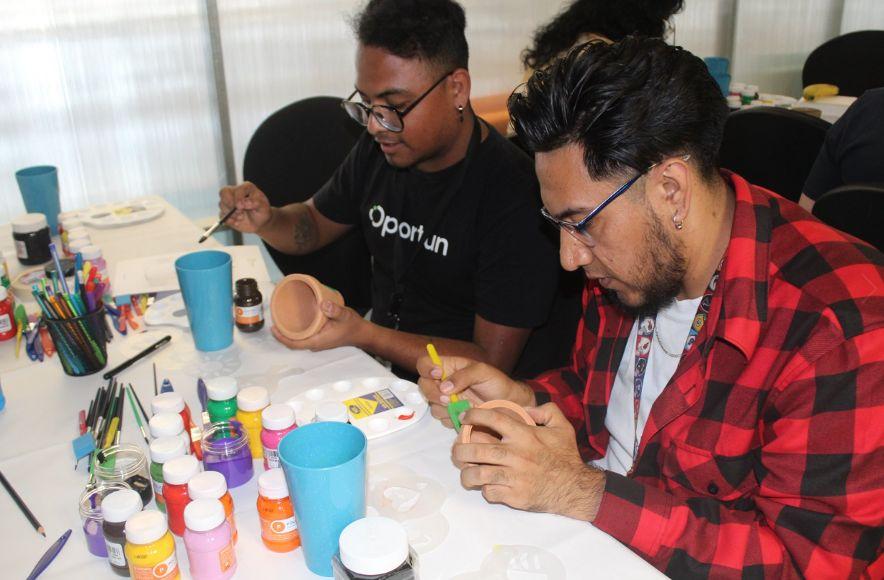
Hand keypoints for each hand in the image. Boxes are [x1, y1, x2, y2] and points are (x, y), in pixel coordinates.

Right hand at [218, 182, 272, 233]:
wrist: (259, 222)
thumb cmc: (262, 211)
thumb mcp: (264, 207)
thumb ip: (256, 202)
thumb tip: (244, 202)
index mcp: (246, 188)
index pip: (237, 189)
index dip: (237, 198)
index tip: (241, 207)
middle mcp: (235, 193)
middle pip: (223, 193)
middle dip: (230, 204)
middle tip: (239, 212)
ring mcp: (229, 202)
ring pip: (221, 205)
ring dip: (231, 214)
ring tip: (242, 217)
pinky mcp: (225, 212)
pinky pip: (221, 215)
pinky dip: (229, 220)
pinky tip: (237, 222)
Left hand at [270, 300, 366, 351]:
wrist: (361, 333)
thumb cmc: (353, 326)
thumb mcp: (345, 315)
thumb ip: (335, 310)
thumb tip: (323, 304)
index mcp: (317, 341)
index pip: (294, 344)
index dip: (282, 338)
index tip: (273, 328)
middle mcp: (315, 344)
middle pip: (293, 343)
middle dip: (281, 334)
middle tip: (274, 320)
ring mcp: (317, 343)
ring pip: (297, 341)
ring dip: (287, 333)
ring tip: (280, 320)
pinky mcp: (319, 339)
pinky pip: (303, 337)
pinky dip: (295, 332)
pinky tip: (293, 322)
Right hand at [417, 356, 533, 428]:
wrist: (509, 405)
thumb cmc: (497, 384)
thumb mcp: (483, 372)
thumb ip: (463, 375)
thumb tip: (444, 387)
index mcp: (449, 367)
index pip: (425, 364)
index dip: (427, 368)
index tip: (438, 374)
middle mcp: (443, 383)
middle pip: (423, 386)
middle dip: (433, 393)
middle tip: (450, 399)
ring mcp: (446, 401)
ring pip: (432, 405)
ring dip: (446, 407)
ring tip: (465, 406)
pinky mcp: (450, 416)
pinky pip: (442, 419)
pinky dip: (452, 418)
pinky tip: (466, 414)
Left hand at [453, 403, 604, 520]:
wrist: (575, 488)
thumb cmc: (566, 456)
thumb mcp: (562, 426)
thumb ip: (546, 410)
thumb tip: (525, 408)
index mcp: (524, 435)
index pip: (492, 419)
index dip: (473, 415)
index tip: (465, 417)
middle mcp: (516, 454)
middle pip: (476, 449)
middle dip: (460, 449)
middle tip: (457, 450)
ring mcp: (514, 477)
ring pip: (477, 474)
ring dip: (467, 473)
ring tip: (467, 471)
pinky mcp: (515, 496)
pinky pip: (489, 492)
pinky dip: (485, 490)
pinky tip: (488, 486)